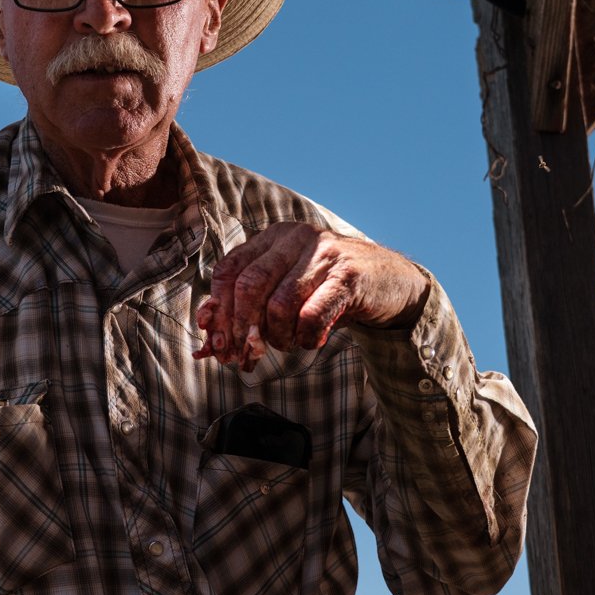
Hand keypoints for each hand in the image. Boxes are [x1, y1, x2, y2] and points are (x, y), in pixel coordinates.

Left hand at [195, 223, 427, 370]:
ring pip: (279, 305)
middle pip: (248, 287)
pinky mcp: (349, 275)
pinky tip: (311, 342)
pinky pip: (312, 315)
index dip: (217, 311)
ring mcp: (324, 254)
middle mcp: (294, 238)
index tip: (217, 344)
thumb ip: (248, 312)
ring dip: (278, 337)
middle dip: (241, 330)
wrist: (389, 282)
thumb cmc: (328, 290)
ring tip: (288, 345)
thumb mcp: (285, 292)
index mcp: (272, 238)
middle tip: (245, 357)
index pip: (228, 271)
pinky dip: (306, 338)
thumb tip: (206, 348)